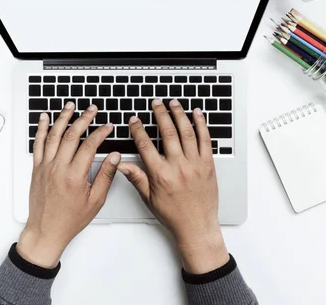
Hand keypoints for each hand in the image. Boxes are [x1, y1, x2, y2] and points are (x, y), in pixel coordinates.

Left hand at [17, 103, 120, 267]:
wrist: (46, 232)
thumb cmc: (70, 220)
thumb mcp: (95, 201)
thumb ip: (106, 175)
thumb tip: (115, 157)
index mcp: (75, 176)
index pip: (90, 145)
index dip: (101, 132)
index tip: (108, 127)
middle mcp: (58, 168)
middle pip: (72, 135)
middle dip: (84, 119)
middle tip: (92, 110)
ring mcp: (45, 167)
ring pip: (54, 135)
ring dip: (63, 118)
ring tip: (70, 106)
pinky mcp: (36, 168)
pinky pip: (38, 144)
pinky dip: (41, 129)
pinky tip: (45, 118)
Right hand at [118, 99, 228, 273]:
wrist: (197, 227)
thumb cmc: (174, 214)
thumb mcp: (149, 198)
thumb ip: (136, 177)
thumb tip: (122, 164)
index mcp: (161, 175)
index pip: (146, 145)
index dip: (138, 130)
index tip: (135, 120)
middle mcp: (179, 167)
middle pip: (168, 133)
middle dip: (160, 114)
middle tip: (156, 103)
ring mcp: (195, 164)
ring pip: (187, 132)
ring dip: (179, 114)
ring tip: (173, 103)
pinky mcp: (208, 164)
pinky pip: (206, 140)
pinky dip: (201, 124)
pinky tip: (196, 114)